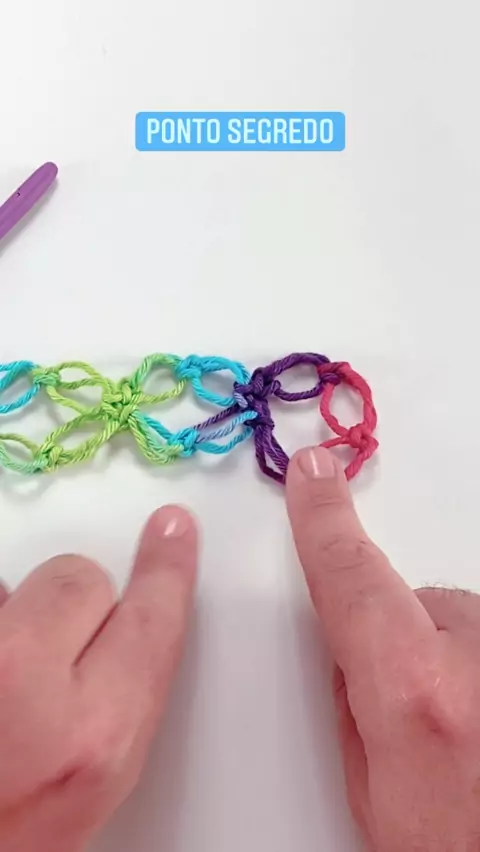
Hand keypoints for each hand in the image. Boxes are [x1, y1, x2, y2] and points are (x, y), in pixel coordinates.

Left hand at [0, 506, 195, 851]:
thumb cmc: (16, 833)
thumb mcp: (96, 775)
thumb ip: (124, 694)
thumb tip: (129, 624)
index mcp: (92, 735)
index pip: (148, 618)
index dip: (164, 571)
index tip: (171, 532)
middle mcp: (24, 683)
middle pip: (79, 580)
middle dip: (76, 607)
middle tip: (56, 660)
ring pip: (19, 585)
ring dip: (23, 617)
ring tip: (11, 679)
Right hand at [287, 446, 479, 851]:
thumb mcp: (374, 798)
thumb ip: (353, 709)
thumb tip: (349, 659)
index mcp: (417, 696)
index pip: (353, 579)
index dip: (325, 522)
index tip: (314, 475)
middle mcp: (479, 663)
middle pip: (417, 604)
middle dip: (402, 639)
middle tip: (412, 712)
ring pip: (462, 626)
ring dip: (451, 661)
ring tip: (468, 737)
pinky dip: (478, 669)